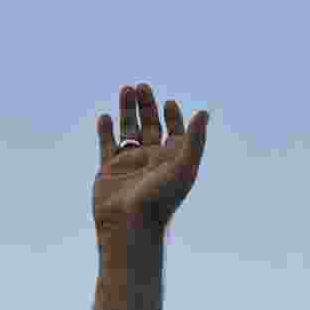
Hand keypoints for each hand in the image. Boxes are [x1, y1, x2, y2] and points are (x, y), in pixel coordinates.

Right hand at [93, 83, 208, 234]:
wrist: (130, 224)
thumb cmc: (161, 198)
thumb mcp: (184, 167)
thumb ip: (194, 139)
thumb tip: (204, 112)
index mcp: (172, 161)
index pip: (175, 134)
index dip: (173, 118)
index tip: (169, 103)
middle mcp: (152, 161)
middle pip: (150, 126)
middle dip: (147, 106)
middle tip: (142, 86)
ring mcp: (130, 164)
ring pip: (129, 130)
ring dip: (127, 110)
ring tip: (125, 88)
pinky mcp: (109, 169)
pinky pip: (107, 144)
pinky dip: (105, 130)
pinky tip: (105, 116)